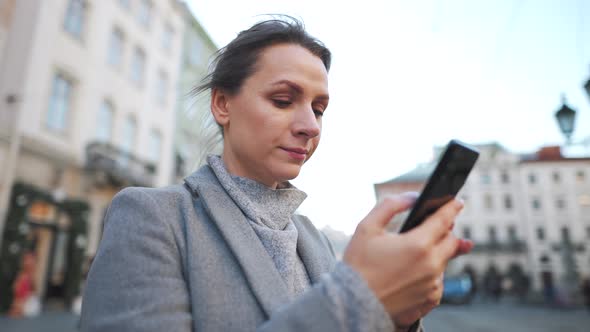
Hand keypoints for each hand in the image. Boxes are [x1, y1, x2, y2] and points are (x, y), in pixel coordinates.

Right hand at [343, 193, 470, 317]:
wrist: (352, 303)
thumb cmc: (358, 265)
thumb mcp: (367, 227)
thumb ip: (391, 205)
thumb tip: (411, 197)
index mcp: (418, 244)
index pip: (444, 220)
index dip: (452, 208)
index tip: (456, 203)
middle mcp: (431, 266)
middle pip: (451, 242)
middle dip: (445, 231)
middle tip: (433, 227)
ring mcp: (432, 285)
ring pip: (443, 262)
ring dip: (435, 254)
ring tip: (412, 254)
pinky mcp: (429, 300)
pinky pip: (437, 282)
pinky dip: (430, 274)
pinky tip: (411, 273)